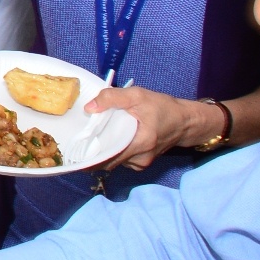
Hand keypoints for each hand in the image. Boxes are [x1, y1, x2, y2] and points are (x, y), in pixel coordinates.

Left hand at [87, 85, 213, 170]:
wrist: (185, 121)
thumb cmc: (163, 107)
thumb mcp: (138, 95)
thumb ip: (113, 98)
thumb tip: (89, 107)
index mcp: (140, 144)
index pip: (107, 158)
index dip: (89, 156)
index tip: (74, 151)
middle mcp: (139, 159)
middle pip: (107, 162)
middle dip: (92, 153)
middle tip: (78, 142)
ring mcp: (140, 163)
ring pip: (112, 162)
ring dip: (102, 152)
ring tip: (91, 138)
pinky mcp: (141, 163)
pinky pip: (120, 160)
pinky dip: (112, 152)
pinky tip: (108, 140)